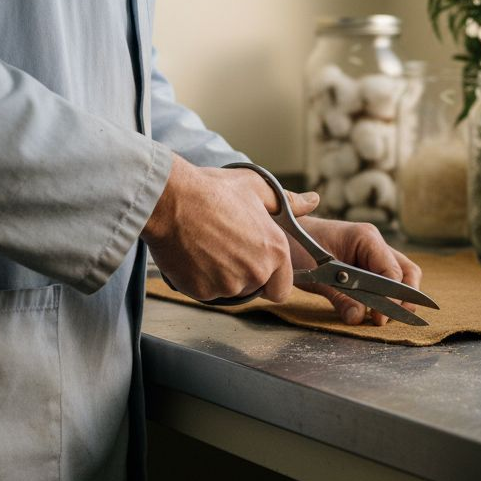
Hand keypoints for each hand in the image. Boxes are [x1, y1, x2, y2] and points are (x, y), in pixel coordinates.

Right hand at [143, 155, 317, 302]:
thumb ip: (288, 201)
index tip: (257, 263)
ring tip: (209, 245)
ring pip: (230, 291)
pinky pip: (206, 292)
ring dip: (222, 276)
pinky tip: (194, 253)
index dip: (272, 278)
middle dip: (245, 274)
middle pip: (255, 289)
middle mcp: (255, 272)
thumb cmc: (212, 191)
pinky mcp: (201, 291)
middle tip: (228, 246)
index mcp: (274, 251)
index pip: (282, 288)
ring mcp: (227, 285)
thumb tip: (311, 201)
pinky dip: (201, 278)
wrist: (169, 199)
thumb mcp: (256, 188)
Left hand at [290, 216, 422, 325]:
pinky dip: (385, 296)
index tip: (379, 318)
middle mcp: (375, 244)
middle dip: (404, 298)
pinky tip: (374, 310)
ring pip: (402, 276)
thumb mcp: (315, 275)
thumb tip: (359, 317)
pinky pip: (386, 281)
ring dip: (397, 298)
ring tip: (381, 318)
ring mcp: (374, 253)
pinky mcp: (367, 264)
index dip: (391, 298)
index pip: (393, 271)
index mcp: (366, 238)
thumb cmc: (298, 246)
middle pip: (407, 272)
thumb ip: (339, 296)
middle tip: (386, 320)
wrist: (285, 234)